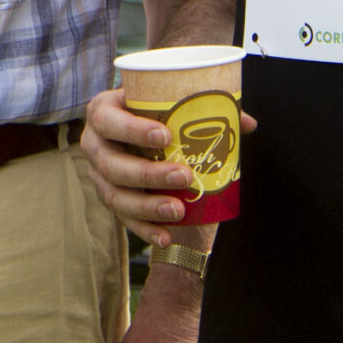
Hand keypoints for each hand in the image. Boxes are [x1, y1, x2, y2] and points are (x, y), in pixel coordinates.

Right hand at [81, 87, 256, 245]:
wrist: (141, 138)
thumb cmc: (157, 115)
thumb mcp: (172, 106)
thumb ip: (207, 110)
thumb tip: (248, 124)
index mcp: (104, 111)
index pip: (107, 120)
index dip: (132, 130)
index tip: (166, 136)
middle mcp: (95, 144)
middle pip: (111, 163)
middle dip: (147, 173)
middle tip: (183, 176)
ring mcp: (99, 174)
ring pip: (114, 195)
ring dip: (146, 205)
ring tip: (177, 209)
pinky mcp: (109, 198)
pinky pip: (123, 218)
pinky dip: (144, 229)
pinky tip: (165, 235)